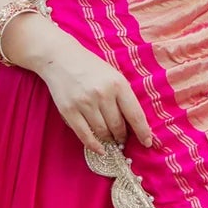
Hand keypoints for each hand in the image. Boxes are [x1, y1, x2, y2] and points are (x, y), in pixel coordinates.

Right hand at [7, 16, 153, 152]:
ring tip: (110, 139)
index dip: (142, 132)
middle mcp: (103, 94)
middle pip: (118, 126)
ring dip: (108, 139)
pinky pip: (84, 135)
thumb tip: (134, 123)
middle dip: (122, 136)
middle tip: (122, 139)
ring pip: (102, 132)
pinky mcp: (69, 110)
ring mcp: (85, 103)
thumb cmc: (91, 67)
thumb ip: (123, 96)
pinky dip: (94, 145)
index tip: (147, 142)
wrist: (60, 58)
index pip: (135, 114)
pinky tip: (100, 149)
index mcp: (118, 84)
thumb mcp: (113, 75)